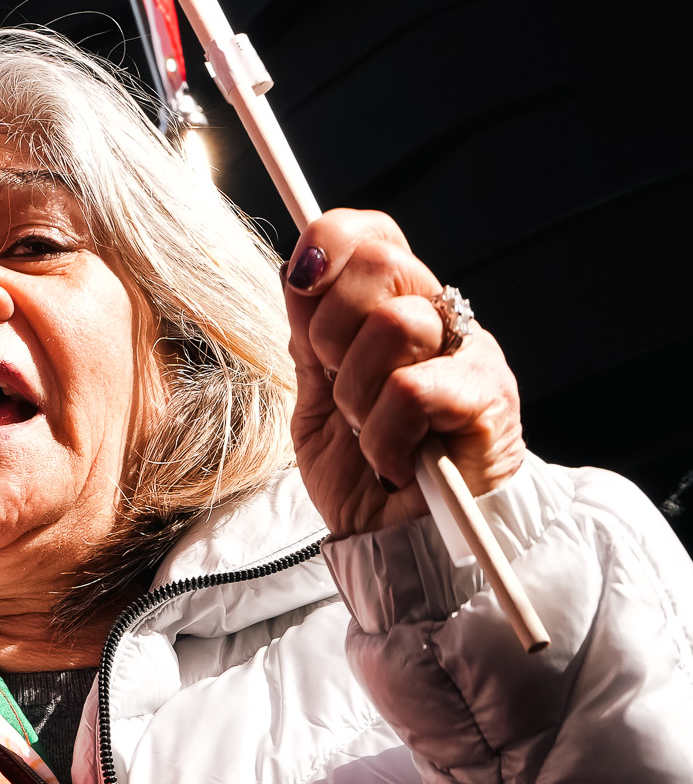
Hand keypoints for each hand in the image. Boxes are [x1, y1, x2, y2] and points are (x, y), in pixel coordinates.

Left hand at [284, 212, 523, 539]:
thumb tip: (297, 272)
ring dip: (358, 395)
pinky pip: (411, 389)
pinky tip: (396, 463)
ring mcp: (469, 356)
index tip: (299, 281)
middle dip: (331, 330)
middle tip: (339, 387)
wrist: (405, 549)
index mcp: (395, 312)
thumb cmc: (366, 480)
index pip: (374, 234)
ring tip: (371, 437)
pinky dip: (385, 435)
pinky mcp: (487, 398)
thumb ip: (309, 339)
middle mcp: (439, 322)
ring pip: (393, 325)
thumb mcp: (317, 401)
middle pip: (381, 262)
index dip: (331, 240)